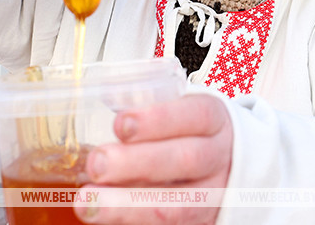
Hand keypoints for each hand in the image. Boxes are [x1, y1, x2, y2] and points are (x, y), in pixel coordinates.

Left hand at [75, 94, 232, 223]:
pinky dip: (132, 221)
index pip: (197, 115)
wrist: (225, 168)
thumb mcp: (181, 112)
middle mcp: (218, 158)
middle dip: (137, 163)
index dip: (160, 120)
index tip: (121, 124)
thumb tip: (100, 100)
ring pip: (178, 205)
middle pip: (187, 160)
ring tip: (89, 202)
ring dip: (128, 205)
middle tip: (97, 163)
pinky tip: (102, 218)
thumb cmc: (188, 134)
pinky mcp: (200, 222)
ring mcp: (213, 195)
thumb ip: (148, 111)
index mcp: (214, 121)